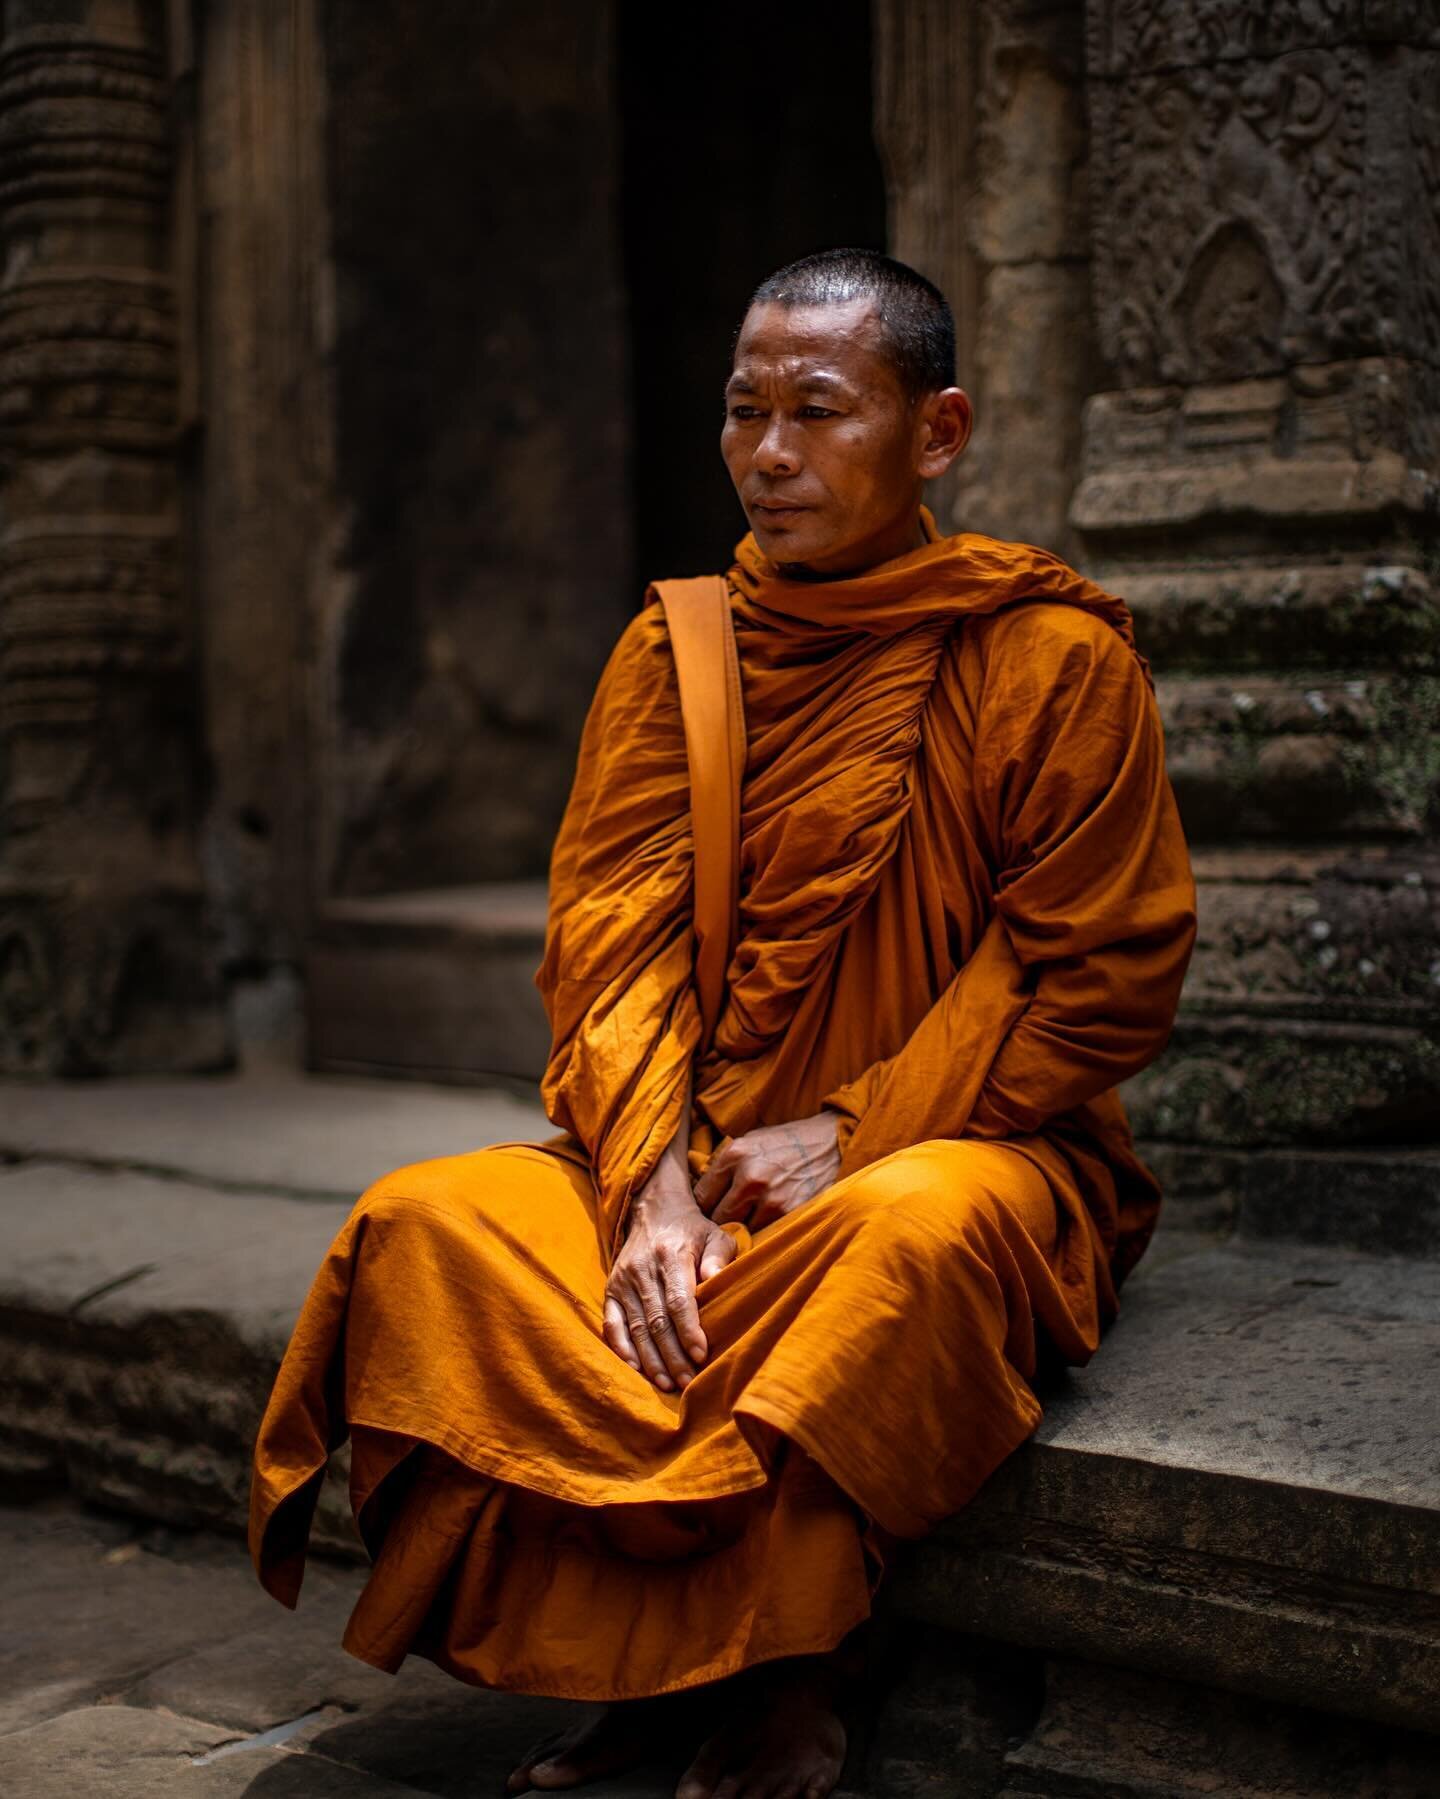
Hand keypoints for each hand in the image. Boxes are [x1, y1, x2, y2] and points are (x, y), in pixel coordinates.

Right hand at [603, 1162, 736, 1391]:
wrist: (654, 1210)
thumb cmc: (692, 1230)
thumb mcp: (716, 1234)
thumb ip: (719, 1257)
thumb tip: (717, 1281)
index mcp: (671, 1255)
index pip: (678, 1299)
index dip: (688, 1329)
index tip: (700, 1355)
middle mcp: (643, 1269)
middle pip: (657, 1320)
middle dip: (673, 1356)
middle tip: (688, 1381)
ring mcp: (623, 1280)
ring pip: (636, 1327)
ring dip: (651, 1359)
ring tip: (667, 1384)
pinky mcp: (611, 1288)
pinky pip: (612, 1323)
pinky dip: (622, 1347)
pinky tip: (636, 1368)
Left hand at [692, 1111, 840, 1231]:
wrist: (831, 1143)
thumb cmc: (787, 1143)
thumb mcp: (751, 1142)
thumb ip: (727, 1166)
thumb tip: (702, 1193)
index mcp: (735, 1154)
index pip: (701, 1196)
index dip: (704, 1208)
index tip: (710, 1212)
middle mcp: (749, 1175)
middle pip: (717, 1217)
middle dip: (720, 1222)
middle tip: (728, 1223)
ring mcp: (770, 1196)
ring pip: (740, 1230)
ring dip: (743, 1230)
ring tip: (751, 1223)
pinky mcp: (788, 1212)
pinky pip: (764, 1233)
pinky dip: (763, 1232)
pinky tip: (768, 1223)